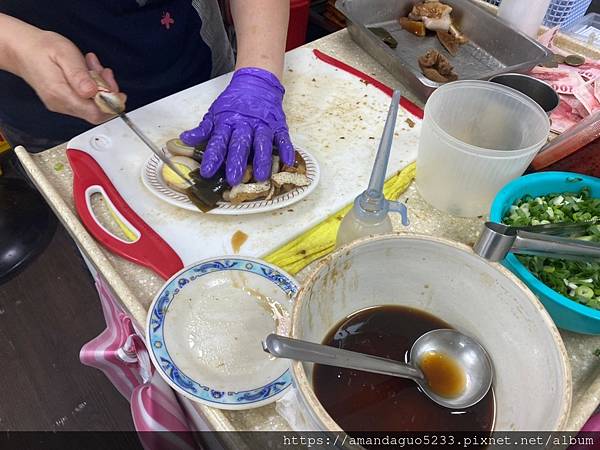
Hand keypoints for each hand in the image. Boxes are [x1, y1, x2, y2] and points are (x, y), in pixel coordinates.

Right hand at [12, 29, 125, 123]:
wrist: (22, 50)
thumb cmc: (42, 49)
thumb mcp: (65, 54)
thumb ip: (79, 75)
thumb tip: (93, 92)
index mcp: (61, 94)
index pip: (95, 113)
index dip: (111, 105)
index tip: (119, 93)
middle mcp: (62, 104)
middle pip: (96, 111)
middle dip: (107, 93)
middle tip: (105, 73)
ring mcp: (63, 105)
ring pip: (92, 104)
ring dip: (100, 86)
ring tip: (93, 66)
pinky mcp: (65, 101)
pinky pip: (86, 99)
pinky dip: (92, 86)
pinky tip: (88, 72)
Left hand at [180, 68, 293, 185]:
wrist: (257, 83)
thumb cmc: (235, 102)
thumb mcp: (215, 113)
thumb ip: (203, 129)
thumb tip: (185, 139)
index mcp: (227, 122)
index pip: (218, 141)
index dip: (212, 157)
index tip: (207, 172)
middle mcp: (245, 124)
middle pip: (240, 144)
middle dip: (237, 161)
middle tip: (234, 178)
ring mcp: (263, 124)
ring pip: (263, 142)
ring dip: (262, 159)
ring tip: (261, 176)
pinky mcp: (278, 125)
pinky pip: (283, 138)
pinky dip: (287, 149)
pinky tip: (287, 162)